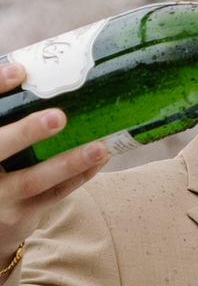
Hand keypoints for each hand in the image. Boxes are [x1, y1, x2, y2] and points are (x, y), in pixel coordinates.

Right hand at [0, 62, 108, 270]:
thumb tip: (38, 70)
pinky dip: (78, 178)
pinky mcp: (19, 215)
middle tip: (58, 117)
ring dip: (68, 163)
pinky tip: (97, 162)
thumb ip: (10, 112)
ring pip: (32, 180)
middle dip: (27, 132)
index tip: (20, 70)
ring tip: (99, 147)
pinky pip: (53, 196)